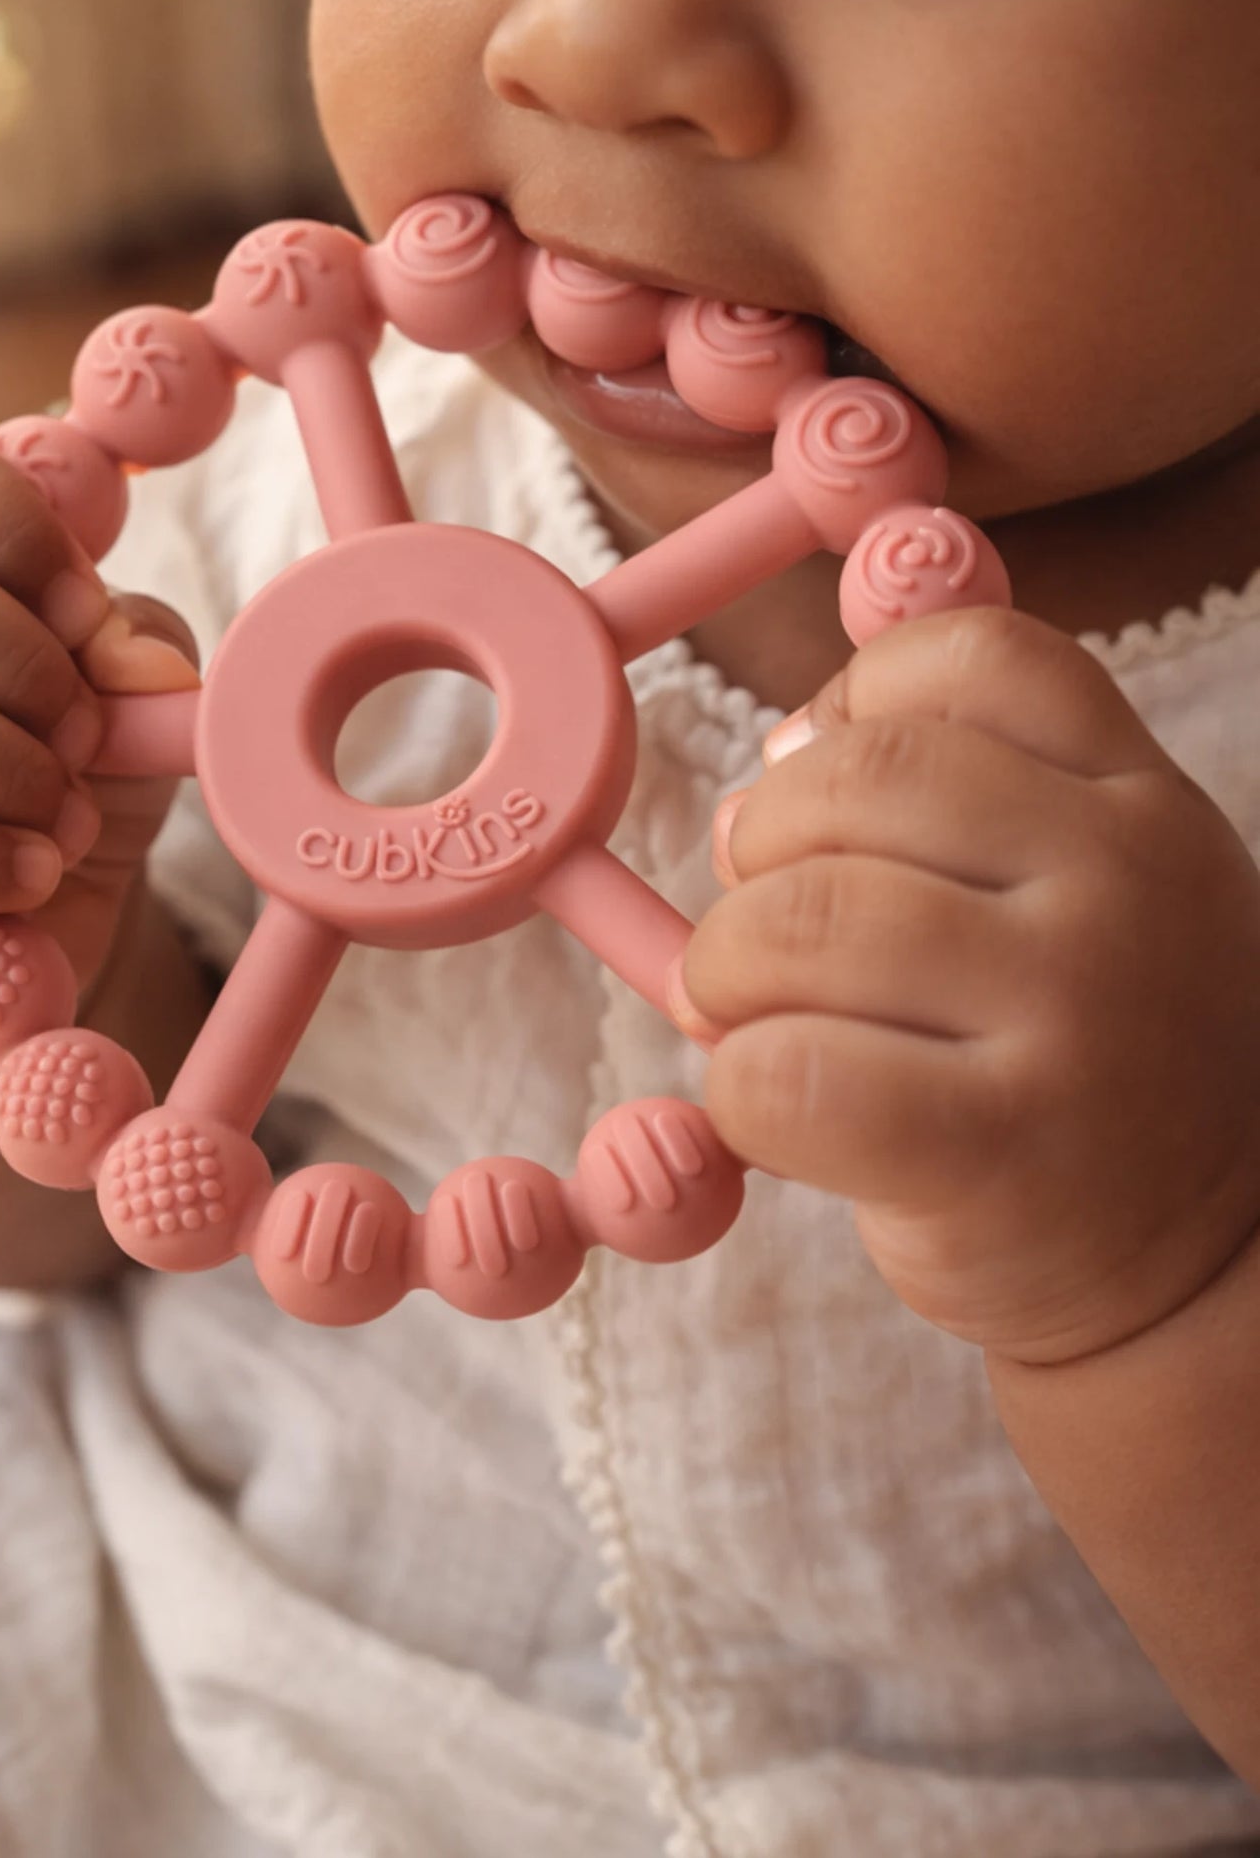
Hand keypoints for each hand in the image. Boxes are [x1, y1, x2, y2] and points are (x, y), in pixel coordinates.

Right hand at [0, 431, 197, 1042]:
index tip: (88, 614)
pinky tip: (24, 877)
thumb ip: (135, 658)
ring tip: (65, 822)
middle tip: (86, 738)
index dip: (16, 530)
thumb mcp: (126, 710)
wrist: (11, 945)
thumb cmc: (57, 794)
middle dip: (15, 663)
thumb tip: (134, 660)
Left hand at [679, 606, 1259, 1364]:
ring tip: (753, 1019)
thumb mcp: (1071, 885)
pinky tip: (780, 1110)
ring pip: (799, 921)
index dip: (844, 709)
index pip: (968, 662)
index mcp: (1136, 798)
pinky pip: (786, 1073)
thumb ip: (943, 796)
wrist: (1197, 1259)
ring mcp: (1076, 1019)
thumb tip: (763, 779)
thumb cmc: (1077, 1049)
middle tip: (760, 932)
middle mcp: (1127, 885)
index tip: (820, 800)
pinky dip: (737, 1088)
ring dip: (724, 972)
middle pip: (853, 780)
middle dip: (757, 852)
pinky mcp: (1000, 1155)